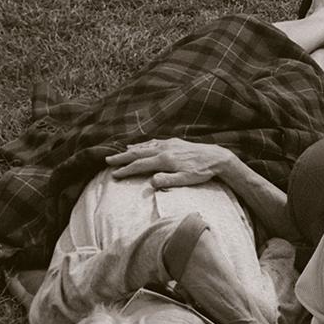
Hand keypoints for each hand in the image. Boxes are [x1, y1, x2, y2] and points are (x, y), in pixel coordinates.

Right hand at [106, 138, 231, 187]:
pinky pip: (154, 142)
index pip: (140, 165)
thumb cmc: (201, 172)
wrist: (216, 157)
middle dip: (122, 157)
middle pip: (138, 153)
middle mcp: (165, 149)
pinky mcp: (175, 141)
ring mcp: (169, 143)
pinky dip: (144, 144)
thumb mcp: (186, 180)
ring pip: (145, 146)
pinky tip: (141, 145)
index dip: (126, 170)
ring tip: (120, 153)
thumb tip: (152, 182)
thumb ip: (168, 181)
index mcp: (165, 159)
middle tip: (107, 160)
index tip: (114, 174)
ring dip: (131, 150)